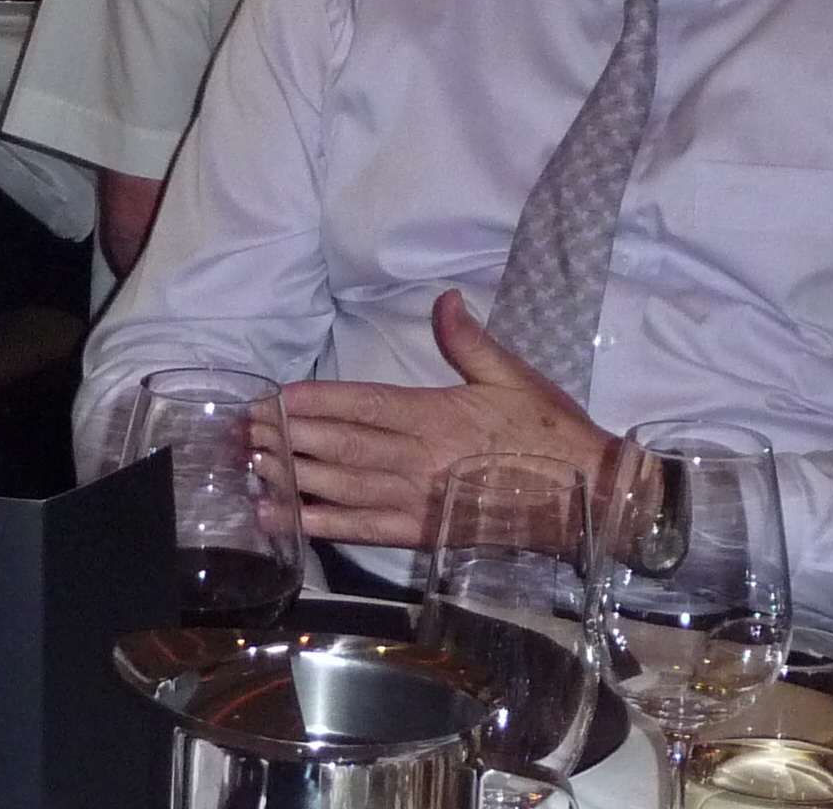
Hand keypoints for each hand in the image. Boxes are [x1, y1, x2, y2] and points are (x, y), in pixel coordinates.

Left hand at [259, 290, 612, 548]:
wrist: (588, 500)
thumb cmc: (550, 434)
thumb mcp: (512, 377)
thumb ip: (468, 340)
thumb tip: (444, 299)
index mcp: (436, 415)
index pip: (362, 404)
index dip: (315, 401)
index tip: (276, 397)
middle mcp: (417, 459)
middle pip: (338, 445)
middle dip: (288, 436)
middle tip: (244, 429)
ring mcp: (416, 501)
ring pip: (340, 486)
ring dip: (291, 476)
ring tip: (250, 466)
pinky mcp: (421, 535)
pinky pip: (361, 530)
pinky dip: (319, 525)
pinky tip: (284, 518)